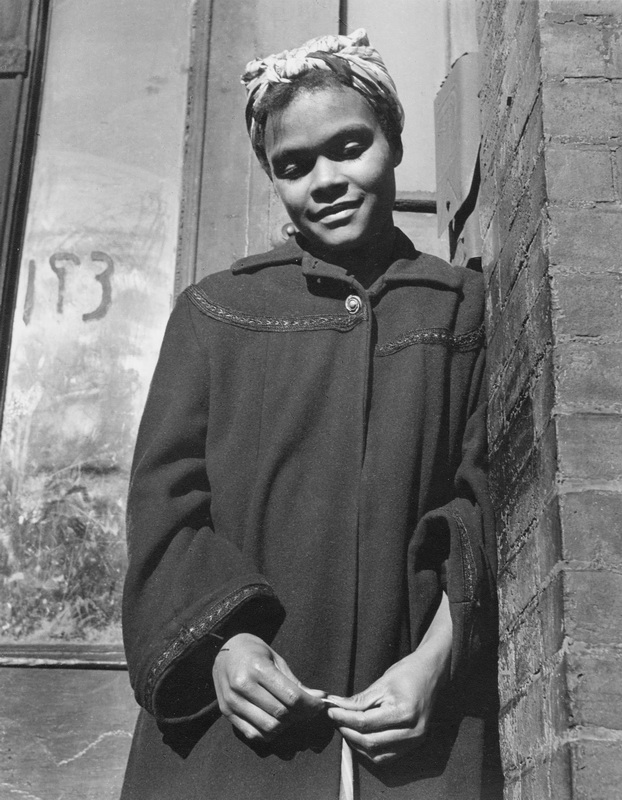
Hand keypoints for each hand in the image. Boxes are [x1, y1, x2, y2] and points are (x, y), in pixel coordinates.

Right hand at [212, 633, 325, 742]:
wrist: (224, 651)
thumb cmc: (254, 652)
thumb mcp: (276, 659)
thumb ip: (294, 682)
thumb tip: (318, 698)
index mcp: (257, 668)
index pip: (291, 697)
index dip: (310, 705)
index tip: (320, 705)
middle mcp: (242, 685)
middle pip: (281, 714)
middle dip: (300, 715)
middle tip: (307, 710)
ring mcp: (232, 701)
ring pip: (268, 728)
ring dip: (285, 726)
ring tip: (291, 715)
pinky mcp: (226, 713)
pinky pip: (253, 734)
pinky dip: (269, 733)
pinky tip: (275, 722)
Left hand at [326, 593, 451, 764]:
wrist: (432, 673)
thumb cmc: (408, 673)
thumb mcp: (382, 682)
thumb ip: (359, 700)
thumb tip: (336, 706)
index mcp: (404, 713)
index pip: (365, 723)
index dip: (344, 718)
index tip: (330, 711)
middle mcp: (412, 732)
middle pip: (370, 742)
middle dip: (348, 731)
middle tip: (335, 719)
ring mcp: (416, 741)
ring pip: (377, 754)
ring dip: (357, 743)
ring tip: (345, 727)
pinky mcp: (414, 744)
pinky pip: (387, 756)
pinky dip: (370, 750)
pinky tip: (359, 736)